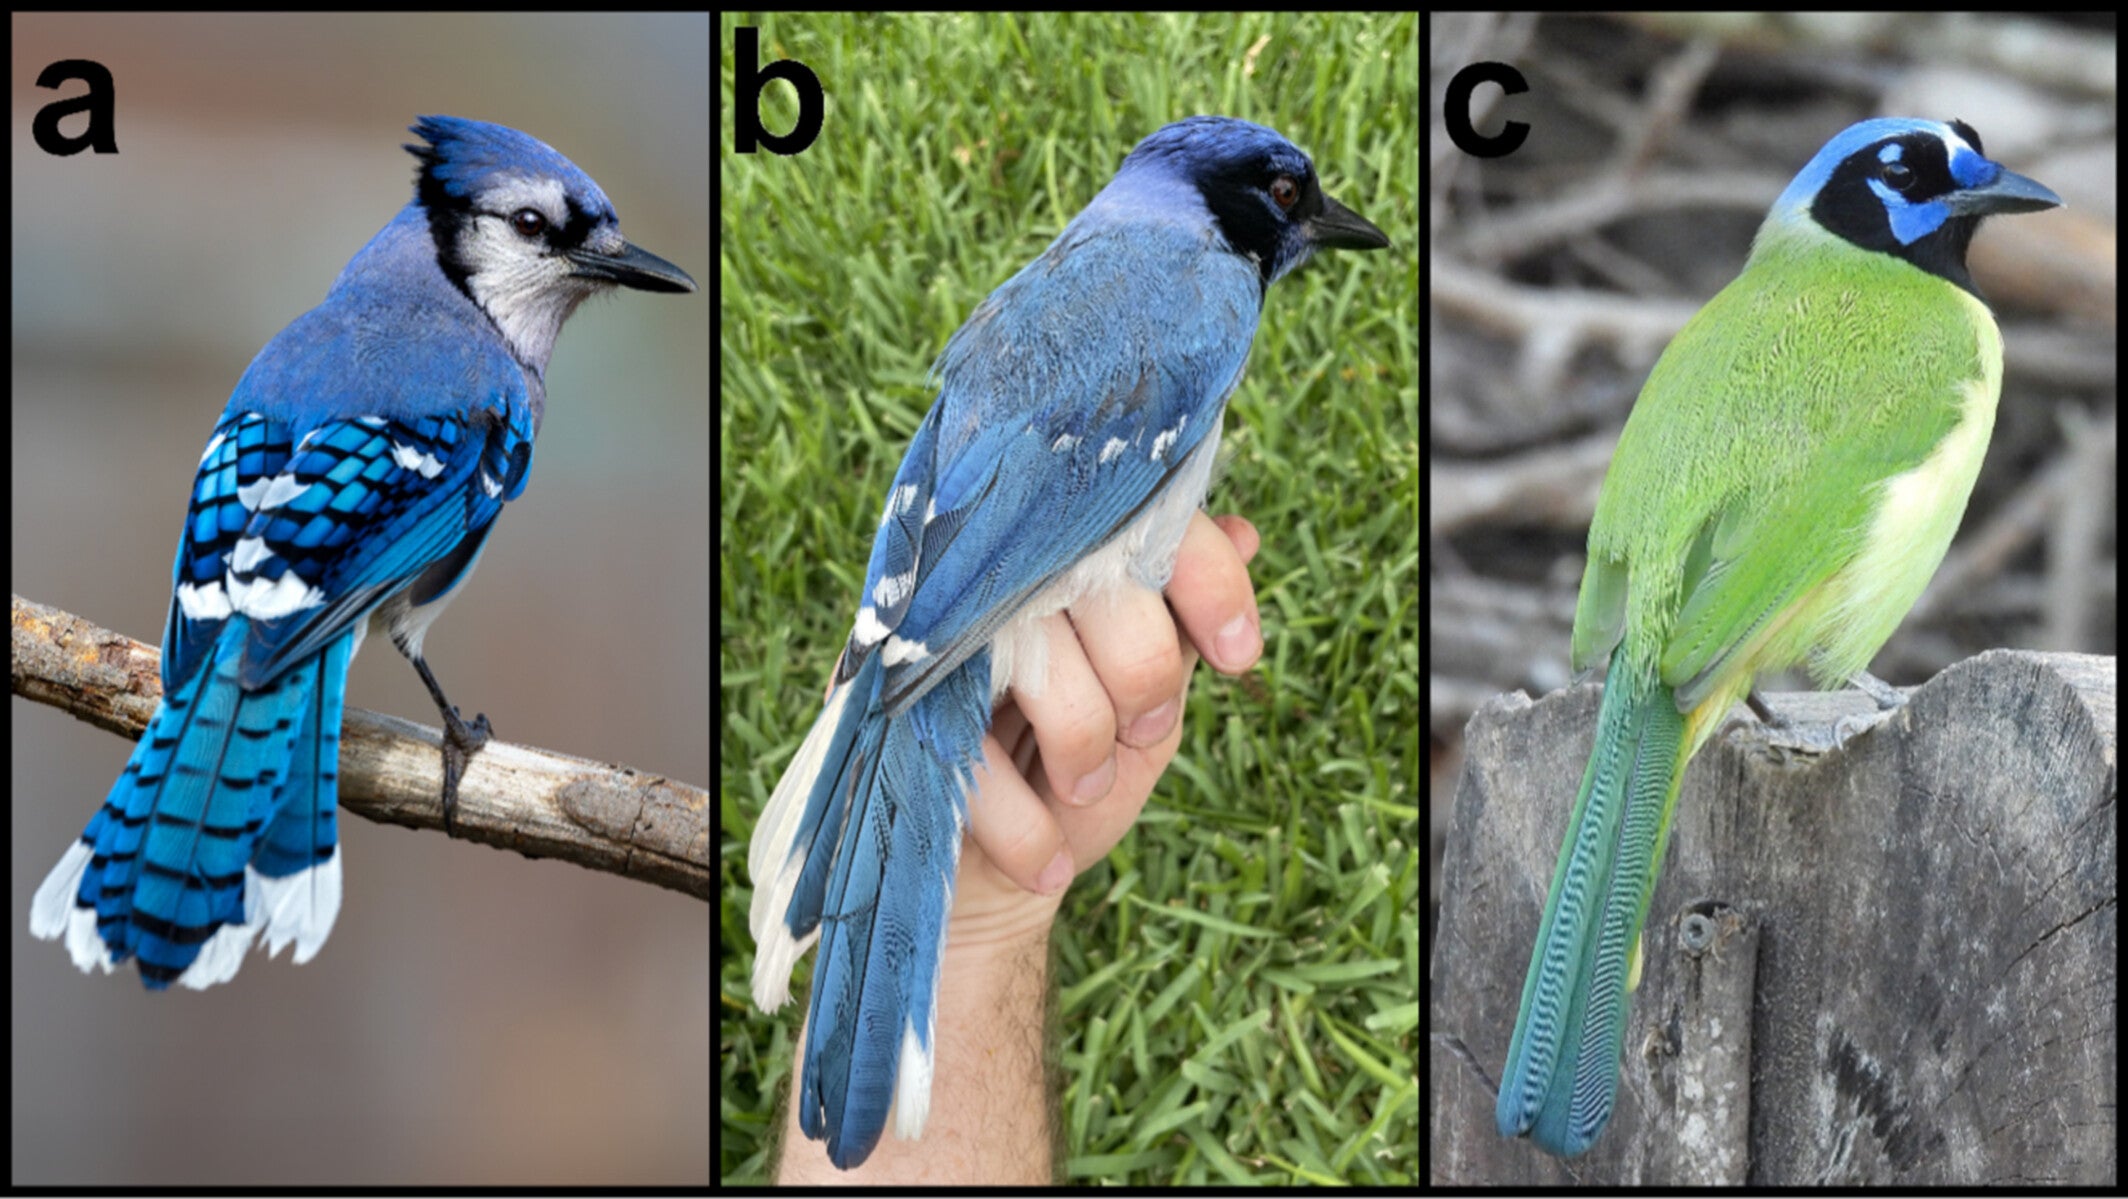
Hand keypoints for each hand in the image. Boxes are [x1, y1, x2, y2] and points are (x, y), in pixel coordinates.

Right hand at [946, 510, 1263, 950]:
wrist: (983, 894)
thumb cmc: (1067, 787)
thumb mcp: (1144, 717)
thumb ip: (1177, 639)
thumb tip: (1246, 533)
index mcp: (1058, 567)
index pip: (1143, 518)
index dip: (1207, 577)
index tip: (1238, 655)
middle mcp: (993, 581)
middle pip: (1100, 582)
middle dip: (1143, 675)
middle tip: (1138, 733)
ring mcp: (937, 645)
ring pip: (1043, 659)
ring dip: (1084, 747)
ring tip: (1081, 789)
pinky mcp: (892, 717)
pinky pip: (977, 756)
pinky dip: (1029, 828)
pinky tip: (1048, 864)